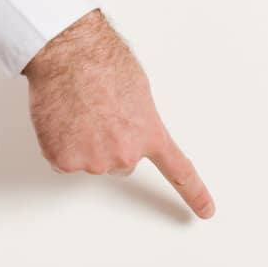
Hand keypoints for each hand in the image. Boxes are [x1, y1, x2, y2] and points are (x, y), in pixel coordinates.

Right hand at [22, 9, 215, 219]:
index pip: (178, 171)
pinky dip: (61, 142)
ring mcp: (93, 161)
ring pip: (91, 160)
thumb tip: (129, 127)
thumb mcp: (138, 91)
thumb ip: (139, 120)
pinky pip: (64, 159)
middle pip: (121, 162)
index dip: (194, 194)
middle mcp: (125, 154)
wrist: (68, 54)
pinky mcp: (63, 161)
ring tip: (79, 110)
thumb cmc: (102, 62)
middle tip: (99, 113)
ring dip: (85, 141)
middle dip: (112, 142)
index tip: (206, 211)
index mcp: (149, 134)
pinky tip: (63, 118)